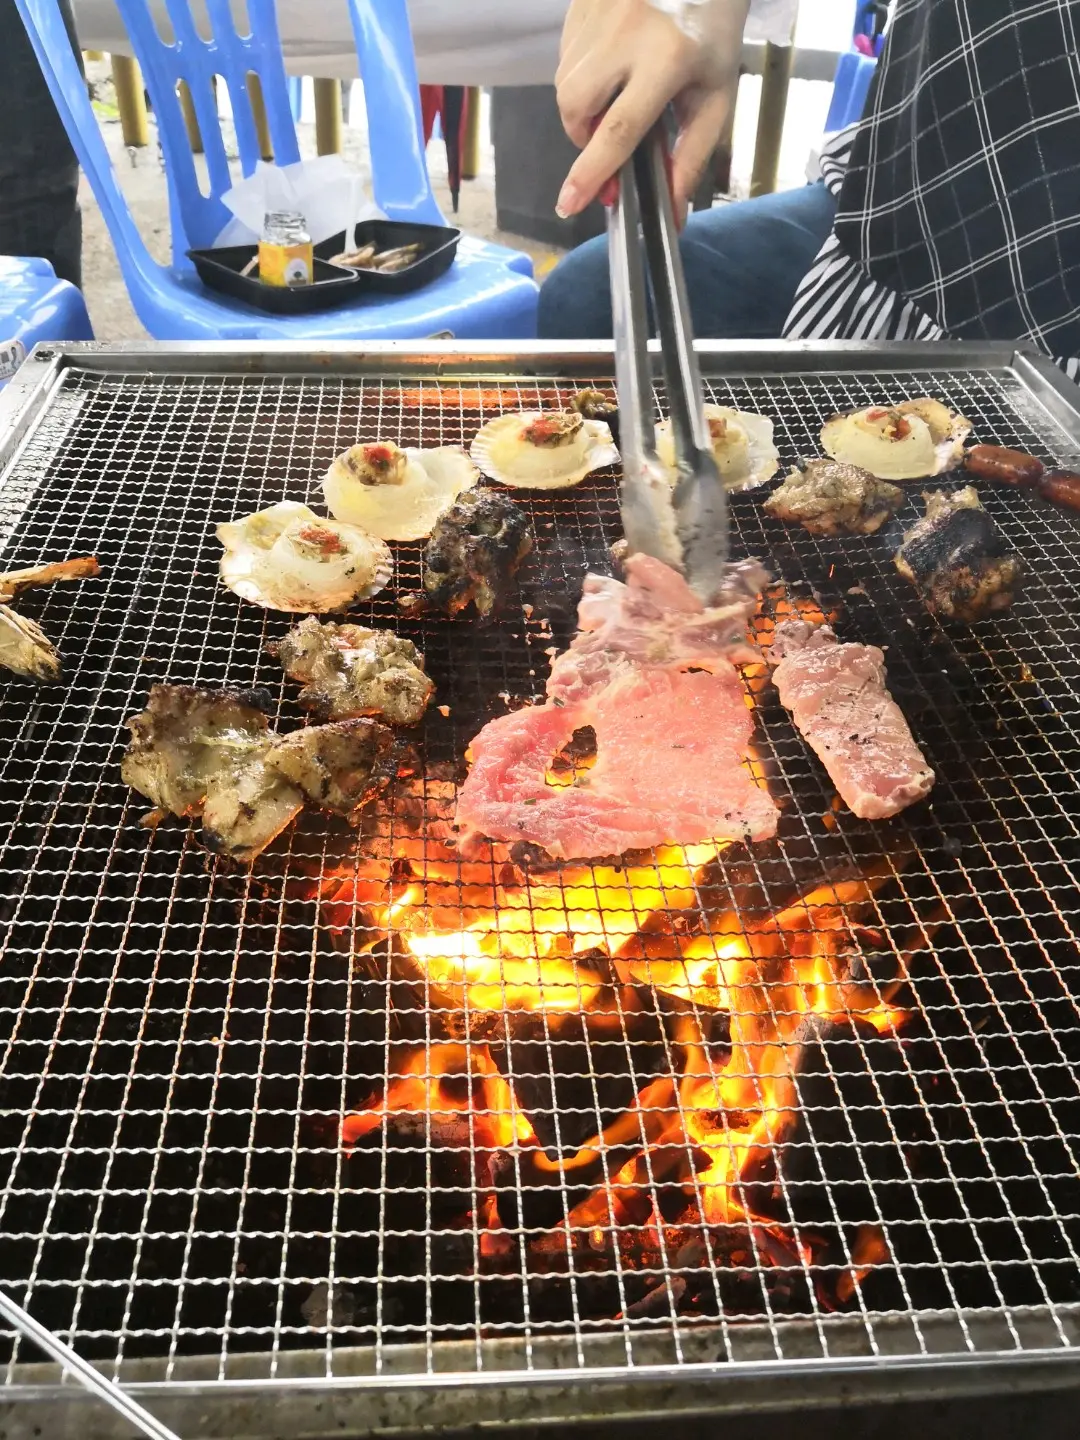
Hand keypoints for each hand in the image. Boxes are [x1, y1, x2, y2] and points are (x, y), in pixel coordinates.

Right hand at [555, 0, 748, 218]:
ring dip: (583, 105)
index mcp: (667, 59)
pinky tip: (611, 61)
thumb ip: (691, 156)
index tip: (569, 203)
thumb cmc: (713, 34)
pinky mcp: (580, 3)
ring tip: (617, 92)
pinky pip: (566, 57)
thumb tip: (672, 212)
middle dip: (583, 136)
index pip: (618, 129)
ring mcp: (597, 12)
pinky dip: (583, 74)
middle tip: (609, 138)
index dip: (592, 172)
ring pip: (565, 85)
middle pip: (577, 108)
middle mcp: (625, 33)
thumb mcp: (714, 96)